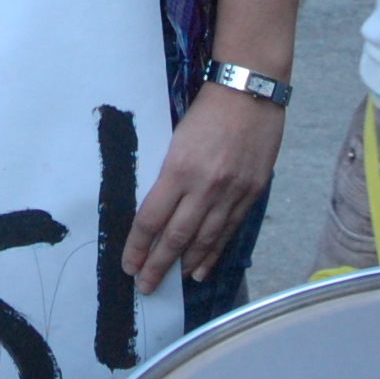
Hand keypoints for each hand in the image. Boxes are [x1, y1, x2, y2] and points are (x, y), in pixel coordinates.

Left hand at [123, 82, 286, 292]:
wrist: (249, 92)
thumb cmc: (206, 110)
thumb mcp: (175, 139)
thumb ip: (168, 175)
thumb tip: (155, 209)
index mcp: (178, 169)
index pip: (151, 219)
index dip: (138, 246)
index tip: (128, 264)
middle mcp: (205, 186)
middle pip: (176, 237)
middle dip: (157, 265)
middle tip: (145, 286)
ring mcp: (231, 192)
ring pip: (204, 240)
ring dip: (185, 264)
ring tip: (171, 281)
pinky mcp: (251, 193)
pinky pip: (229, 231)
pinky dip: (214, 253)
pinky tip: (202, 268)